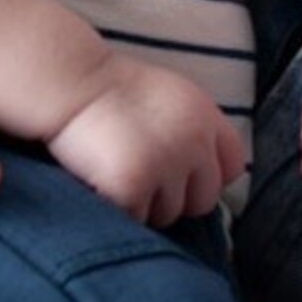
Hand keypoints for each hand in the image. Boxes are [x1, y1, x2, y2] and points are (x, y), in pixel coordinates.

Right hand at [49, 55, 244, 225]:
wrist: (68, 82)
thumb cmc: (109, 91)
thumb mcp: (170, 98)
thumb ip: (192, 131)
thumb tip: (199, 175)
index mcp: (206, 117)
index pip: (233, 166)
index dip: (206, 176)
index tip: (181, 174)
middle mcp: (194, 142)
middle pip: (203, 200)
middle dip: (175, 198)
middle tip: (140, 177)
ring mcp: (165, 165)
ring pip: (167, 215)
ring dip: (144, 205)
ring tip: (116, 173)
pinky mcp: (133, 185)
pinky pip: (135, 220)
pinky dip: (119, 209)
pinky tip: (102, 183)